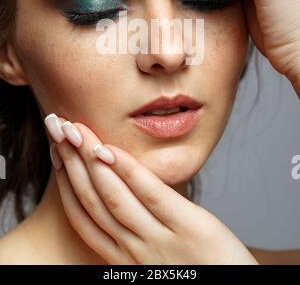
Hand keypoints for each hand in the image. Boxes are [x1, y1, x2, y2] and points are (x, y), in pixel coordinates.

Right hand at [47, 115, 257, 264]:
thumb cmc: (199, 268)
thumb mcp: (158, 252)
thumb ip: (139, 226)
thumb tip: (123, 188)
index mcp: (125, 255)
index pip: (83, 214)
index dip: (65, 180)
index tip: (56, 150)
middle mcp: (135, 251)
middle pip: (91, 201)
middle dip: (69, 161)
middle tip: (55, 126)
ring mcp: (161, 242)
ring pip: (113, 198)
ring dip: (89, 161)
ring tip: (74, 130)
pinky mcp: (190, 230)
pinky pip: (152, 196)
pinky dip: (129, 172)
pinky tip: (111, 150)